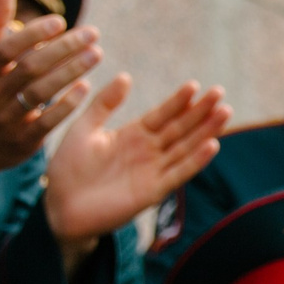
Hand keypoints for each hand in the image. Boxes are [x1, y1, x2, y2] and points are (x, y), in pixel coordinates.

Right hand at [0, 0, 102, 176]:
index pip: (7, 49)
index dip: (33, 34)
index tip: (61, 21)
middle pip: (31, 68)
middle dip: (64, 49)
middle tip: (92, 34)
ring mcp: (8, 118)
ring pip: (42, 92)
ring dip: (72, 72)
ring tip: (96, 54)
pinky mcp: (24, 139)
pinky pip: (48, 121)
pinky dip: (67, 103)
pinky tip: (86, 87)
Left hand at [43, 77, 230, 266]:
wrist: (59, 207)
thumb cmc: (67, 168)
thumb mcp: (83, 128)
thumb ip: (103, 104)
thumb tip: (126, 76)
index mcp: (132, 135)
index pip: (162, 114)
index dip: (178, 101)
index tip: (195, 85)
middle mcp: (148, 151)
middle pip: (180, 128)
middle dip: (200, 111)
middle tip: (219, 92)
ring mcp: (153, 171)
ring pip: (186, 147)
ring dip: (206, 131)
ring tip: (224, 112)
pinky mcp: (153, 191)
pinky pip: (179, 173)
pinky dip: (196, 161)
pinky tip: (211, 145)